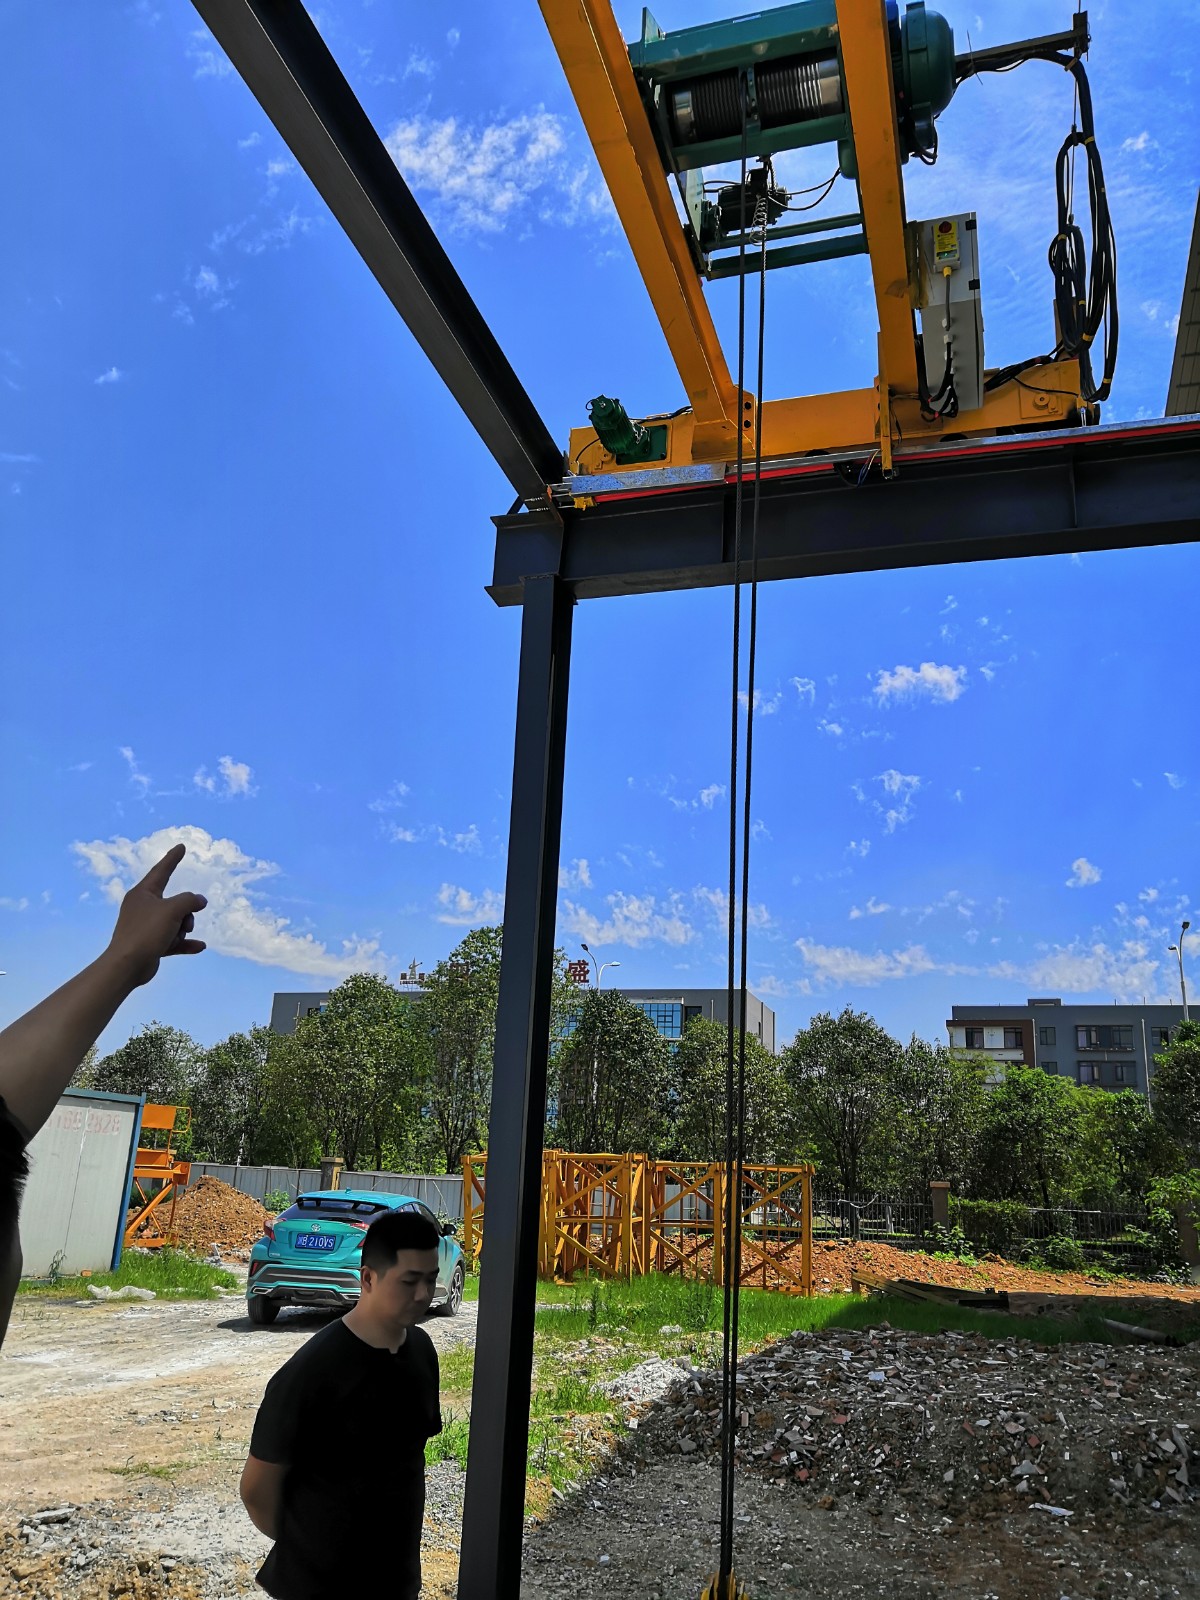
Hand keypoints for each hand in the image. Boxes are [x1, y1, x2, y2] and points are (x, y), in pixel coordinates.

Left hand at [105, 843, 207, 988]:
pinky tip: (200, 947)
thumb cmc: (146, 932)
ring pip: (176, 922)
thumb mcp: (173, 910)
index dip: (173, 858)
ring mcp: (147, 926)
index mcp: (143, 893)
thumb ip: (190, 900)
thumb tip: (199, 901)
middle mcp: (143, 907)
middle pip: (175, 902)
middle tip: (184, 921)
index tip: (181, 847)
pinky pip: (174, 940)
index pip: (161, 870)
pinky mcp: (151, 944)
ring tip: (178, 937)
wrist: (128, 965)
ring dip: (183, 929)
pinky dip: (185, 943)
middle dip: (186, 912)